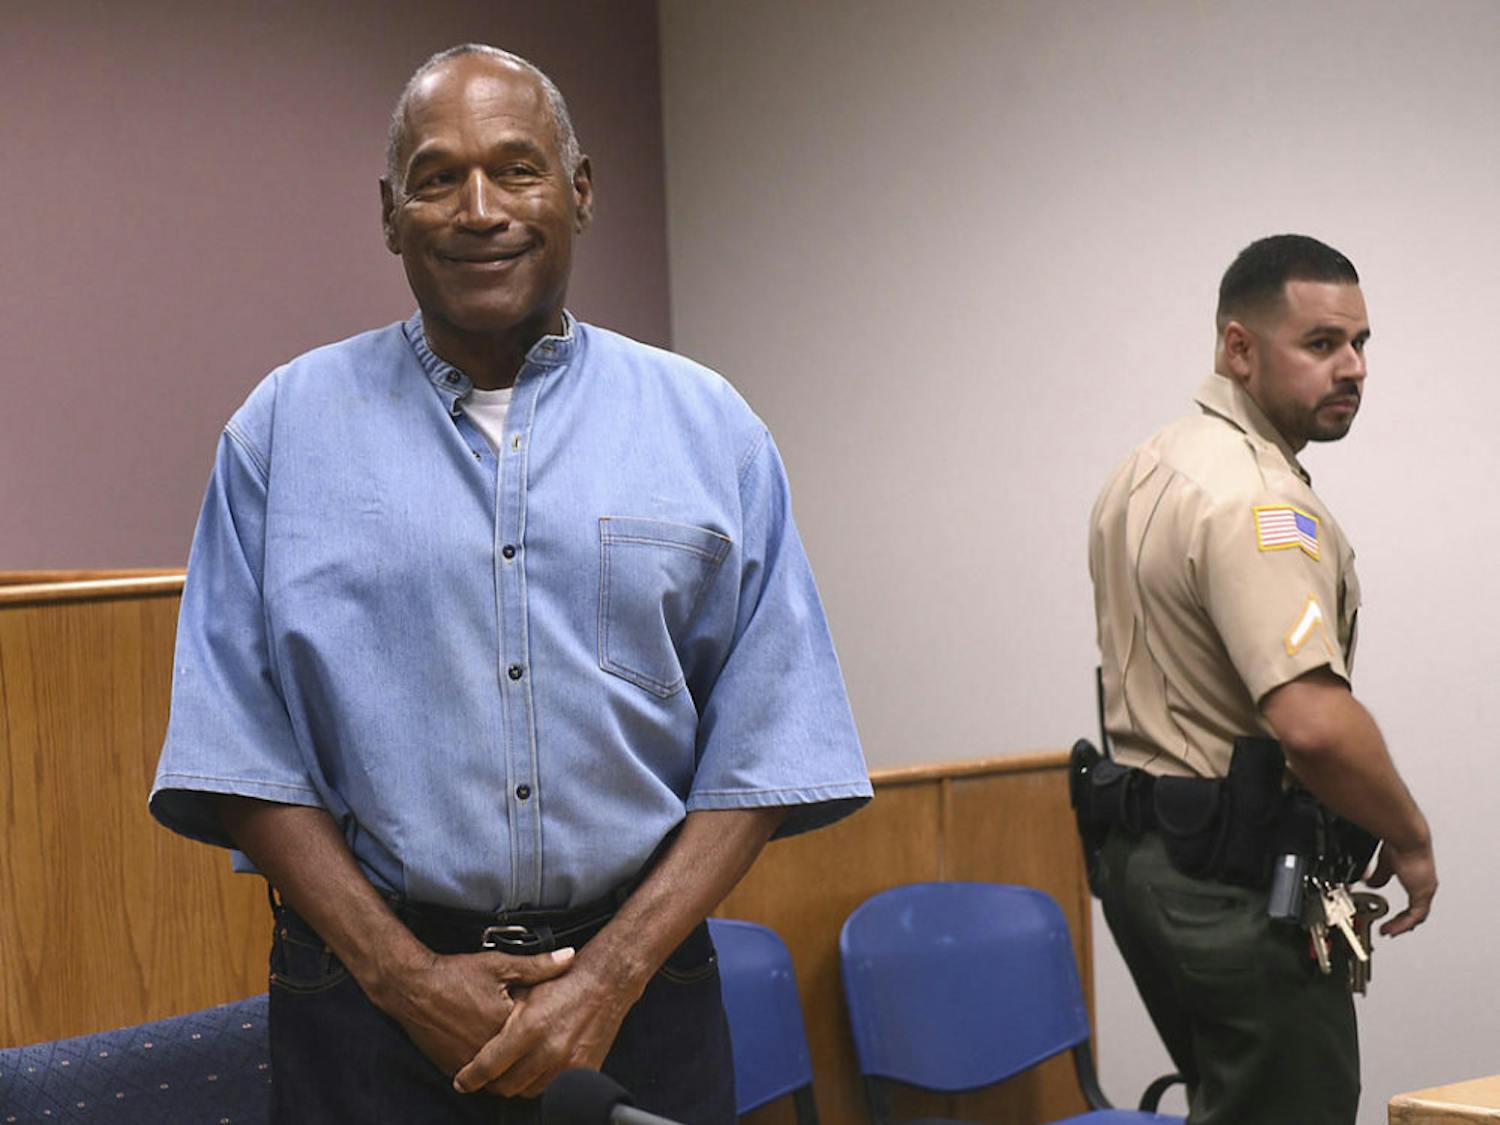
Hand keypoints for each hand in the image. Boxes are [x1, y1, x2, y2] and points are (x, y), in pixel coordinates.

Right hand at [375, 947, 575, 1077]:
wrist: (413, 987)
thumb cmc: (456, 974)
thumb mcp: (500, 964)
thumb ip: (538, 966)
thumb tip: (570, 956)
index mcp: (505, 1025)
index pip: (537, 1038)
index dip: (546, 1029)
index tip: (553, 1021)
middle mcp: (487, 1049)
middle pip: (520, 1061)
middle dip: (530, 1054)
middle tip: (539, 1042)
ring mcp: (468, 1062)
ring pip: (500, 1076)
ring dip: (509, 1067)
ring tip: (518, 1051)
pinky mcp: (452, 1067)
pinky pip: (478, 1079)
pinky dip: (488, 1070)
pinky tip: (493, 1052)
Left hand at [452, 955, 634, 1097]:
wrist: (605, 982)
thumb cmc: (566, 982)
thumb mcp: (525, 989)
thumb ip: (501, 1017)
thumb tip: (476, 1038)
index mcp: (529, 1027)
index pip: (489, 1066)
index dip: (471, 1077)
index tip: (463, 1081)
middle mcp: (548, 1049)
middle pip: (506, 1085)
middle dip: (493, 1082)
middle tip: (490, 1073)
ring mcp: (567, 1063)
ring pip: (527, 1091)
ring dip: (518, 1082)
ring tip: (515, 1066)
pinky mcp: (583, 1070)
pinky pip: (551, 1088)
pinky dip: (541, 1081)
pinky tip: (538, 1065)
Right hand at [1366, 840, 1436, 936]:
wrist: (1407, 837)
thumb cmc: (1399, 841)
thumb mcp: (1385, 862)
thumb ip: (1380, 875)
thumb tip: (1371, 883)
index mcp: (1417, 875)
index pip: (1414, 899)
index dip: (1403, 910)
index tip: (1390, 915)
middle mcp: (1424, 883)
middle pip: (1416, 911)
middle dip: (1402, 921)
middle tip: (1390, 928)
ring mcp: (1424, 889)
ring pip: (1416, 916)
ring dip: (1402, 925)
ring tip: (1389, 931)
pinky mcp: (1422, 893)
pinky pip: (1414, 916)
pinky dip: (1402, 924)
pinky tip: (1392, 928)